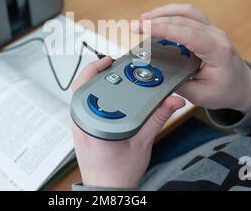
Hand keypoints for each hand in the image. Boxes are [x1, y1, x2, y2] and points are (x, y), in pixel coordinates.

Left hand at [71, 56, 185, 187]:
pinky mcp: (81, 131)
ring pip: (81, 97)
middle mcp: (80, 123)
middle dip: (95, 71)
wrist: (107, 190)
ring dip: (94, 83)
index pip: (87, 87)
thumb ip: (157, 119)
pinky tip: (108, 94)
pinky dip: (95, 96)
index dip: (97, 69)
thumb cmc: (118, 172)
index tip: (110, 60)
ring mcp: (78, 127)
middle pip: (81, 87)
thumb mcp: (142, 143)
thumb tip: (172, 101)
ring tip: (110, 75)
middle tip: (110, 63)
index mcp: (91, 124)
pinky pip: (84, 107)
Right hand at [132, 4, 250, 113]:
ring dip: (163, 12)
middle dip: (156, 20)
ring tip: (143, 20)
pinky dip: (171, 14)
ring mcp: (213, 29)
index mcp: (218, 51)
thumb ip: (177, 84)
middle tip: (134, 27)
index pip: (187, 34)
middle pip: (184, 19)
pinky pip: (189, 14)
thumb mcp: (199, 95)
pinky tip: (157, 19)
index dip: (163, 29)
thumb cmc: (225, 91)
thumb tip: (156, 73)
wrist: (243, 86)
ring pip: (187, 11)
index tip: (142, 29)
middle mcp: (216, 35)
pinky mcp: (207, 29)